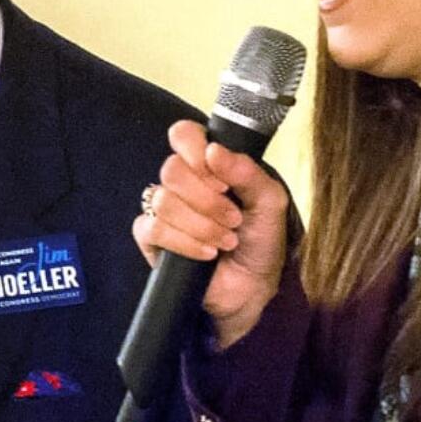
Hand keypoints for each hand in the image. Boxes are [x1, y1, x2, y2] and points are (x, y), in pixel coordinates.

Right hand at [134, 120, 289, 347]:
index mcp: (208, 165)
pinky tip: (206, 253)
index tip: (222, 180)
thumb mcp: (269, 202)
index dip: (196, 151)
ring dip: (202, 225)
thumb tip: (214, 150)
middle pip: (171, 168)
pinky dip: (185, 242)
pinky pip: (154, 228)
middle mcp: (182, 183)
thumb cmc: (261, 240)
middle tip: (233, 218)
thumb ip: (247, 172)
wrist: (254, 287)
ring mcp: (163, 210)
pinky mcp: (151, 238)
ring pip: (164, 201)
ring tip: (226, 240)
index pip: (183, 134)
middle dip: (207, 198)